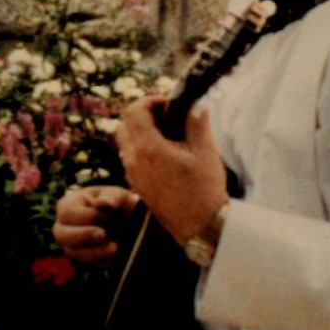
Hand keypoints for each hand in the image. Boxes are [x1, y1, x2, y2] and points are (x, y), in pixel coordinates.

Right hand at [52, 186, 139, 264]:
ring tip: (114, 247)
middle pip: (61, 235)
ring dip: (94, 253)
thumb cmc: (116, 204)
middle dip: (84, 236)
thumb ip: (112, 197)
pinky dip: (99, 262)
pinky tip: (112, 257)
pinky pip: (84, 265)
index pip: (69, 213)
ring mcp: (69, 244)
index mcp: (67, 204)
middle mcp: (62, 226)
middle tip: (103, 234)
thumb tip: (102, 203)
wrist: (125, 221)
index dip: (90, 216)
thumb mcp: (118, 196)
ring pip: (72, 253)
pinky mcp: (79, 258)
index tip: (108, 216)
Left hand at [115, 96, 228, 244]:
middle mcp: (134, 160)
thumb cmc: (204, 190)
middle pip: (124, 124)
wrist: (200, 228)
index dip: (149, 102)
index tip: (168, 105)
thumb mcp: (205, 151)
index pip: (133, 111)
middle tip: (167, 117)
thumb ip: (197, 123)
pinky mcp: (136, 185)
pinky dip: (140, 148)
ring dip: (140, 132)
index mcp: (148, 149)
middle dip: (142, 115)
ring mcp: (132, 174)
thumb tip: (195, 103)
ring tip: (168, 135)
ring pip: (124, 141)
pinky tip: (164, 154)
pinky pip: (129, 158)